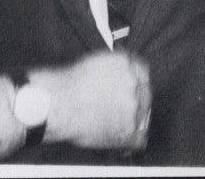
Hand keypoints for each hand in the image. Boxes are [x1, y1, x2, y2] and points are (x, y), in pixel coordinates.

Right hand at [35, 51, 150, 150]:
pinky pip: (140, 140)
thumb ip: (115, 65)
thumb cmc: (69, 84)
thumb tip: (120, 73)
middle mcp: (133, 83)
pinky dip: (132, 143)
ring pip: (143, 116)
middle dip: (136, 102)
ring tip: (117, 126)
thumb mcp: (96, 61)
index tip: (135, 89)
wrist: (59, 104)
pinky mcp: (128, 130)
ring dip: (133, 121)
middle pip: (145, 93)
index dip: (137, 81)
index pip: (143, 71)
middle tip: (125, 110)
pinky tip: (123, 144)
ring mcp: (133, 107)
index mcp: (126, 64)